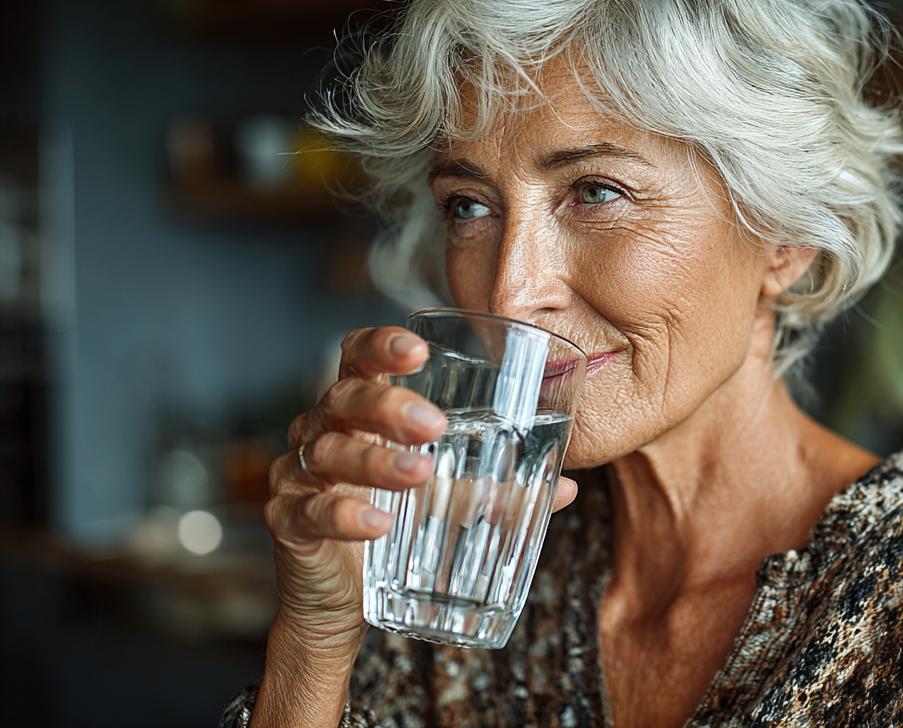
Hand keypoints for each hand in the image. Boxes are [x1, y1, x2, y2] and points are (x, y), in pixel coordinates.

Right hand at [254, 326, 578, 725]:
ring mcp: (299, 475)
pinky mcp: (288, 523)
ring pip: (329, 452)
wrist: (342, 601)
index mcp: (360, 411)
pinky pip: (310, 512)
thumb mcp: (449, 501)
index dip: (380, 345)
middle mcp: (322, 431)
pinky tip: (378, 524)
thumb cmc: (396, 527)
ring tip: (420, 473)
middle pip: (344, 397)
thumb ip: (499, 488)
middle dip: (388, 406)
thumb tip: (569, 487)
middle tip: (434, 424)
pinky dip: (345, 515)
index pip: (357, 357)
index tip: (418, 348)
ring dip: (376, 462)